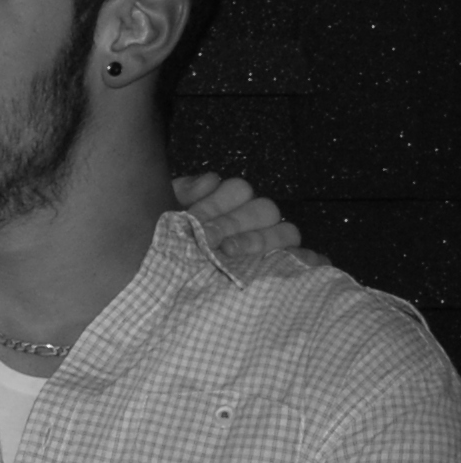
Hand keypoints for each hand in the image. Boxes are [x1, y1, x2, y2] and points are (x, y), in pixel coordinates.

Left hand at [175, 171, 317, 269]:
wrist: (156, 280)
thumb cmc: (163, 244)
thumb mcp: (162, 215)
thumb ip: (181, 193)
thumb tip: (209, 182)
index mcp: (229, 202)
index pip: (237, 190)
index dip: (216, 203)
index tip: (191, 220)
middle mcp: (255, 220)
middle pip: (263, 209)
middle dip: (233, 224)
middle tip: (207, 241)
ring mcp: (273, 243)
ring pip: (285, 232)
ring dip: (260, 241)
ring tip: (229, 253)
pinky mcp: (284, 268)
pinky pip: (306, 260)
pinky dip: (305, 261)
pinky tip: (292, 267)